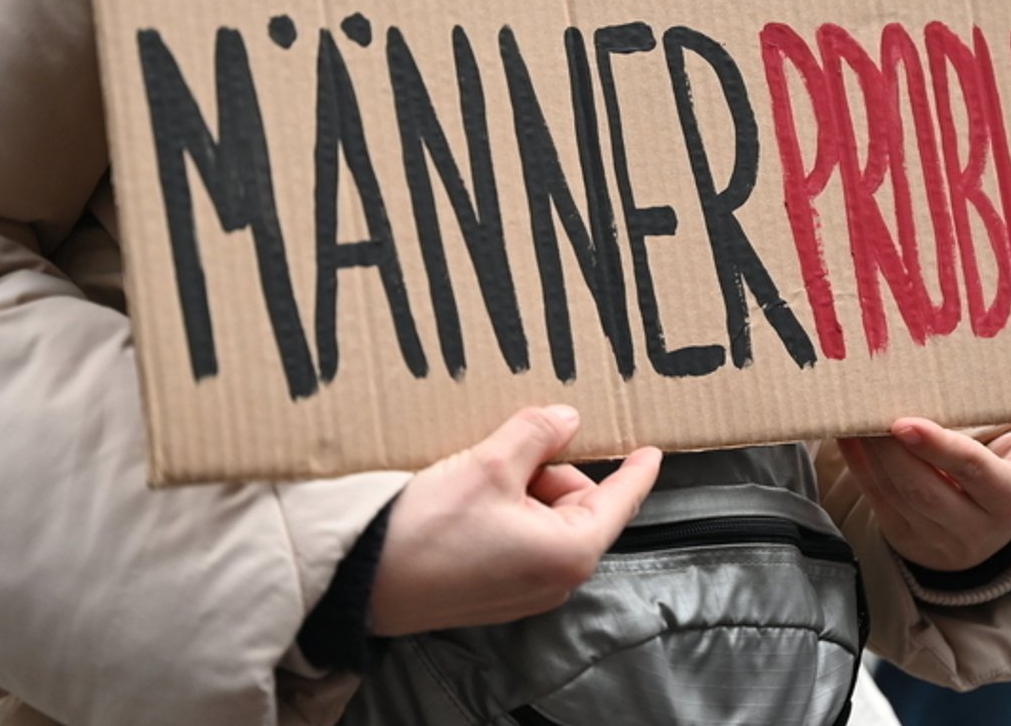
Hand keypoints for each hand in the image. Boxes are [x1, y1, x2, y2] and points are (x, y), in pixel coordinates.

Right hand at [369, 406, 661, 635]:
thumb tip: (567, 419)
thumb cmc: (427, 530)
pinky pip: (517, 538)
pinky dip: (501, 511)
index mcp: (570, 552)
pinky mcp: (493, 592)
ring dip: (519, 488)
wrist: (359, 581)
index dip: (636, 470)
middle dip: (547, 470)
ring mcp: (523, 590)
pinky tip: (466, 500)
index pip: (619, 500)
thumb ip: (537, 434)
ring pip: (543, 517)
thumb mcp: (489, 465)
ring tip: (475, 478)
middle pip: (575, 502)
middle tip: (504, 454)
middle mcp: (555, 579)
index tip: (651, 449)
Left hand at [836, 401, 1010, 572]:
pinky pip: (875, 499)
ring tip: (852, 413)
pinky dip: (857, 465)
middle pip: (922, 486)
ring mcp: (935, 539)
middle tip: (866, 407)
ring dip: (867, 454)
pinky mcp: (905, 537)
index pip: (973, 471)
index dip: (940, 448)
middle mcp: (974, 527)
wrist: (992, 524)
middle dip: (888, 448)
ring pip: (894, 493)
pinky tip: (846, 435)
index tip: (905, 423)